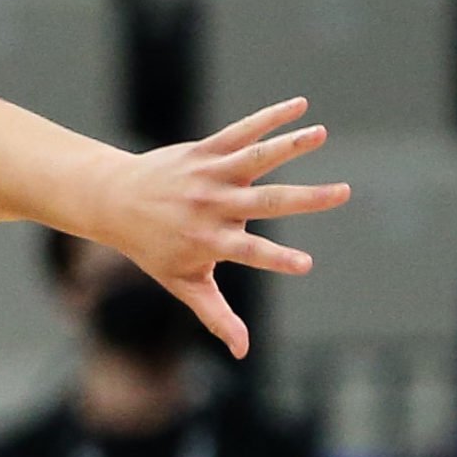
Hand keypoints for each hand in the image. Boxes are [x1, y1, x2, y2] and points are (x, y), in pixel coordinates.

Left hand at [74, 99, 345, 357]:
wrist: (114, 201)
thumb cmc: (154, 248)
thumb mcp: (183, 283)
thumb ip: (215, 315)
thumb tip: (243, 352)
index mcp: (211, 241)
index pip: (250, 252)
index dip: (276, 260)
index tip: (306, 264)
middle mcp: (212, 206)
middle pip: (265, 203)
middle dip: (305, 199)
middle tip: (343, 193)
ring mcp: (209, 176)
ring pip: (254, 158)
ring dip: (289, 145)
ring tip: (320, 133)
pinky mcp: (205, 151)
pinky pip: (241, 131)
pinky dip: (269, 117)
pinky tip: (300, 105)